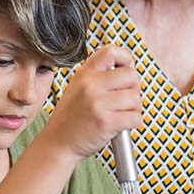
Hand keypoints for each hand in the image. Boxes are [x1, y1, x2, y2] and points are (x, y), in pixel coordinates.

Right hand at [44, 45, 141, 160]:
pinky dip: (132, 123)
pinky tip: (119, 125)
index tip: (126, 69)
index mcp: (84, 74)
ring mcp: (98, 104)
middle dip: (133, 89)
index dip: (126, 58)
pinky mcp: (106, 122)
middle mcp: (90, 85)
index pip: (111, 51)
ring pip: (136, 98)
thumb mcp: (78, 89)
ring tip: (119, 114)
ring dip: (133, 108)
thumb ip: (99, 77)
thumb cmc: (71, 118)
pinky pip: (135, 117)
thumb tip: (130, 69)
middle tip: (123, 99)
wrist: (57, 143)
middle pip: (132, 76)